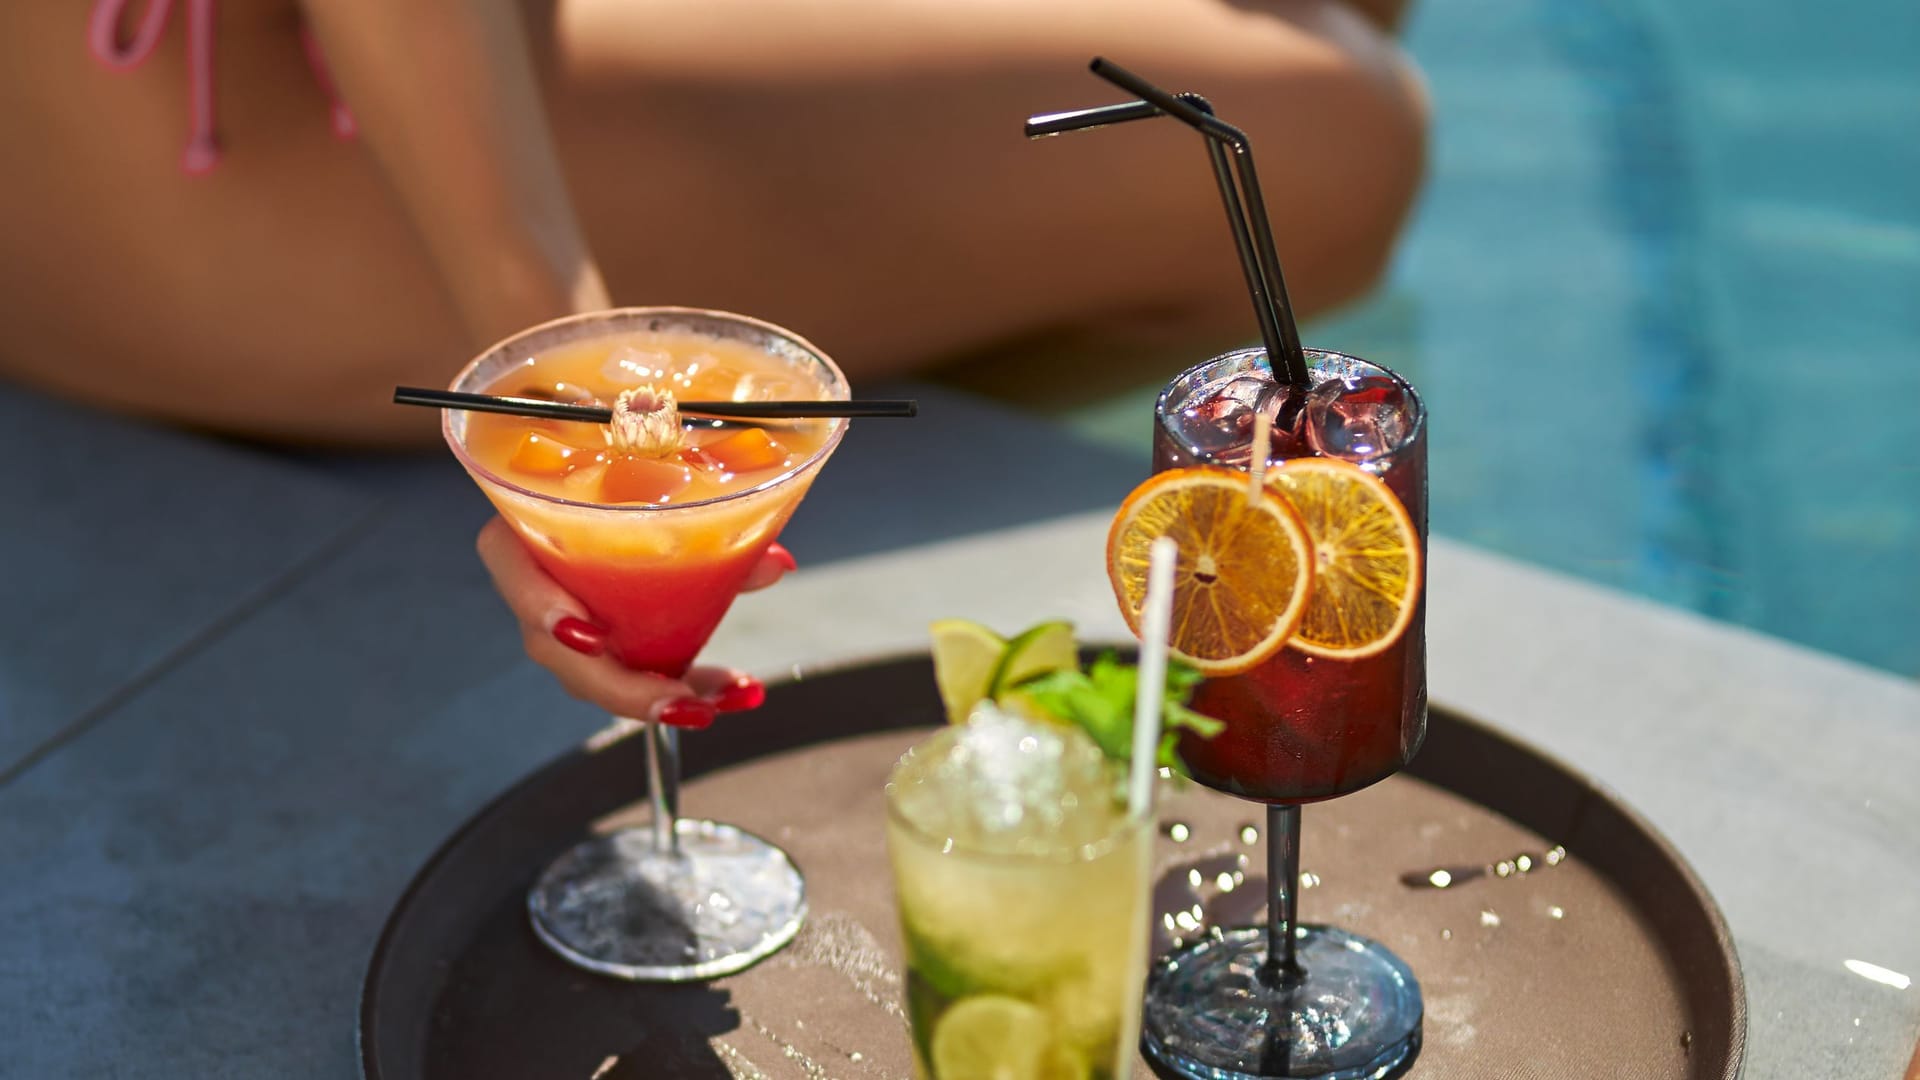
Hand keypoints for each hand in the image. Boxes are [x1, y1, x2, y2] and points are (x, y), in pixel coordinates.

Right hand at [475, 516, 794, 727]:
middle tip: (675, 698)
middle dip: (617, 685)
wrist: (638, 488)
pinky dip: (684, 689)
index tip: (590, 634)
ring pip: (591, 675)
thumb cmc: (636, 479)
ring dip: (656, 698)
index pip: (505, 558)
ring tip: (713, 702)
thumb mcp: (672, 488)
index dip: (537, 601)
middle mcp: (539, 576)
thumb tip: (775, 562)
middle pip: (552, 646)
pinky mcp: (598, 645)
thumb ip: (719, 524)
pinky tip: (734, 694)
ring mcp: (563, 618)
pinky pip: (630, 678)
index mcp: (533, 517)